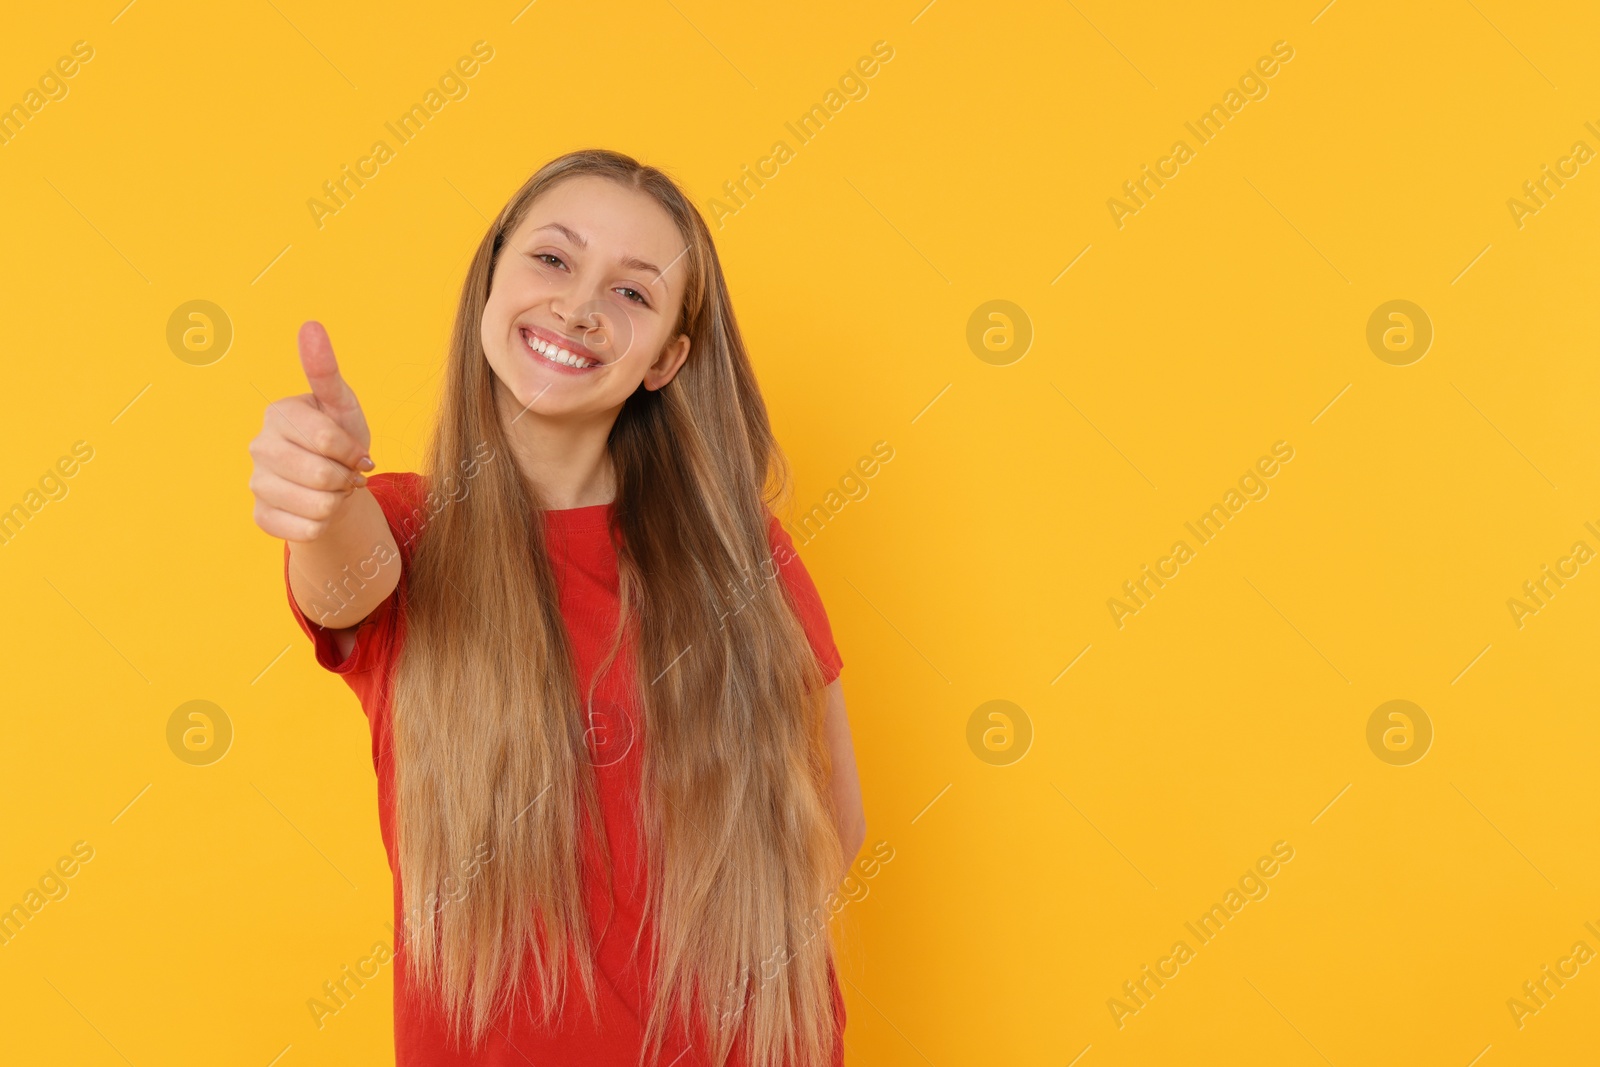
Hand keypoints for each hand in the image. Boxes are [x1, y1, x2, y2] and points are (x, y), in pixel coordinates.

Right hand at [249, 321, 374, 541]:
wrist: (332, 484)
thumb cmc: (339, 438)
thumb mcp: (341, 405)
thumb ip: (325, 370)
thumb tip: (310, 325)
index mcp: (278, 414)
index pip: (328, 441)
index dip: (353, 452)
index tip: (358, 453)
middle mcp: (259, 447)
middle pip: (321, 476)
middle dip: (346, 479)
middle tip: (348, 474)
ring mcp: (256, 483)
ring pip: (317, 507)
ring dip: (338, 502)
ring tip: (334, 490)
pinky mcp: (262, 517)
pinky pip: (307, 530)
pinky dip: (325, 524)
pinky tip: (320, 509)